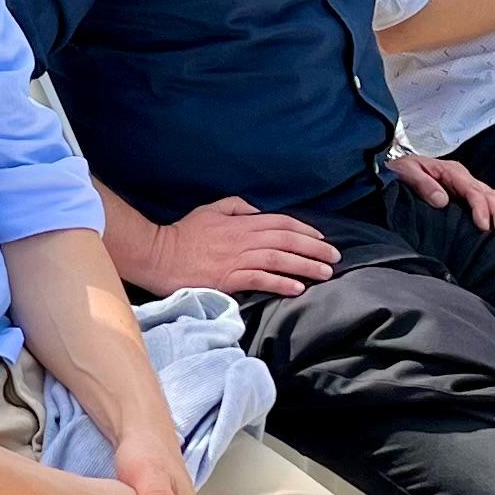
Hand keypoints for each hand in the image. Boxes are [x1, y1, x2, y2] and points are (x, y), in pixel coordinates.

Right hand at [133, 194, 340, 297]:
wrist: (158, 254)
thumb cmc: (183, 233)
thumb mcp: (211, 209)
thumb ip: (236, 206)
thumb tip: (258, 211)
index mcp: (241, 222)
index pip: (281, 223)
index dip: (305, 230)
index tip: (322, 239)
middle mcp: (243, 238)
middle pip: (287, 240)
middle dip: (315, 248)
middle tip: (336, 257)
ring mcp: (236, 258)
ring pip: (279, 258)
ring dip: (306, 265)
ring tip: (326, 273)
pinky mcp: (228, 278)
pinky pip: (261, 279)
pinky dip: (281, 282)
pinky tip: (297, 288)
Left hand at [390, 151, 494, 236]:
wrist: (396, 167)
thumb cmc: (400, 171)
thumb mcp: (405, 172)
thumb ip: (422, 184)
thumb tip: (442, 200)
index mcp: (451, 171)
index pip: (472, 190)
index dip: (480, 208)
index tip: (484, 226)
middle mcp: (463, 177)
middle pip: (488, 194)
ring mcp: (467, 185)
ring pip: (493, 197)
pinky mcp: (466, 194)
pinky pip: (490, 200)